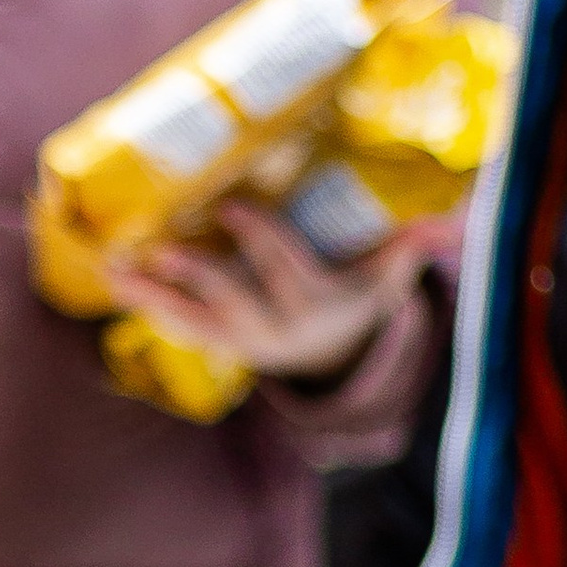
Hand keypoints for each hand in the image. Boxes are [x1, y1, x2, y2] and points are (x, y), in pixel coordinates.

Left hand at [100, 199, 423, 386]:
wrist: (333, 358)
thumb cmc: (359, 301)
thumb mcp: (387, 280)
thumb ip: (412, 249)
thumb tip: (452, 225)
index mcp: (314, 305)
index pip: (285, 270)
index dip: (258, 240)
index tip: (230, 208)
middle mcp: (272, 328)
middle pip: (231, 300)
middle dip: (196, 275)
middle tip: (159, 250)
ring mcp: (241, 340)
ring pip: (192, 320)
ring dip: (152, 297)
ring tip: (114, 272)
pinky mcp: (218, 343)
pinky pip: (179, 327)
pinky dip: (147, 306)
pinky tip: (115, 283)